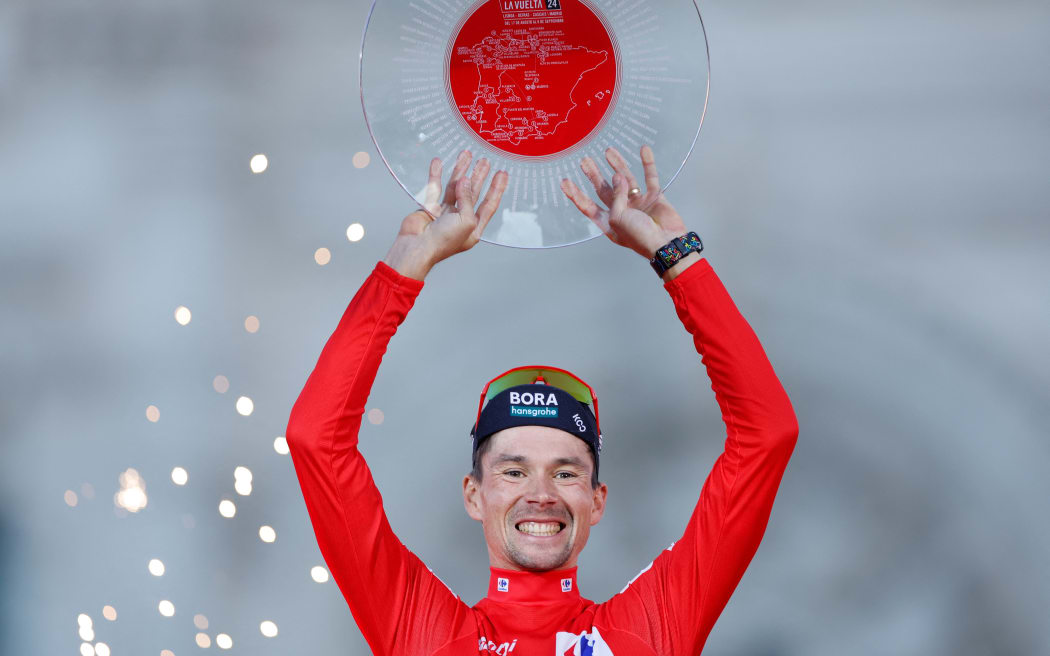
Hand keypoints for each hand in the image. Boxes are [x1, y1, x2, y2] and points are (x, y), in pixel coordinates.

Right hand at [384, 150, 508, 279]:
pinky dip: (436, 174)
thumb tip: (465, 181)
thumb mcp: (466, 221)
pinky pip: (435, 187)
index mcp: (474, 227)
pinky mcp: (430, 208)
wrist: (416, 247)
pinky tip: (438, 162)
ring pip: (455, 187)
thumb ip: (468, 200)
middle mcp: (461, 219)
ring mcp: (445, 213)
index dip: (496, 189)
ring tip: (466, 155)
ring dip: (461, 171)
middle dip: (480, 176)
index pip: (489, 204)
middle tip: (485, 162)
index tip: (502, 174)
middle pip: (473, 193)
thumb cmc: (443, 242)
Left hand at [560, 145, 688, 259]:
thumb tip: (617, 176)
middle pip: (604, 190)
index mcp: (609, 222)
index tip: (565, 182)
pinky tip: (643, 150)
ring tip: (608, 151)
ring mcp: (638, 203)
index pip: (588, 206)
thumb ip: (615, 196)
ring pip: (626, 180)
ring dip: (618, 165)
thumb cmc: (640, 237)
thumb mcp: (618, 218)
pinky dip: (648, 163)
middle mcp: (622, 211)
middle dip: (594, 175)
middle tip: (585, 161)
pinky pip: (650, 177)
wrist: (667, 243)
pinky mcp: (655, 197)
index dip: (577, 195)